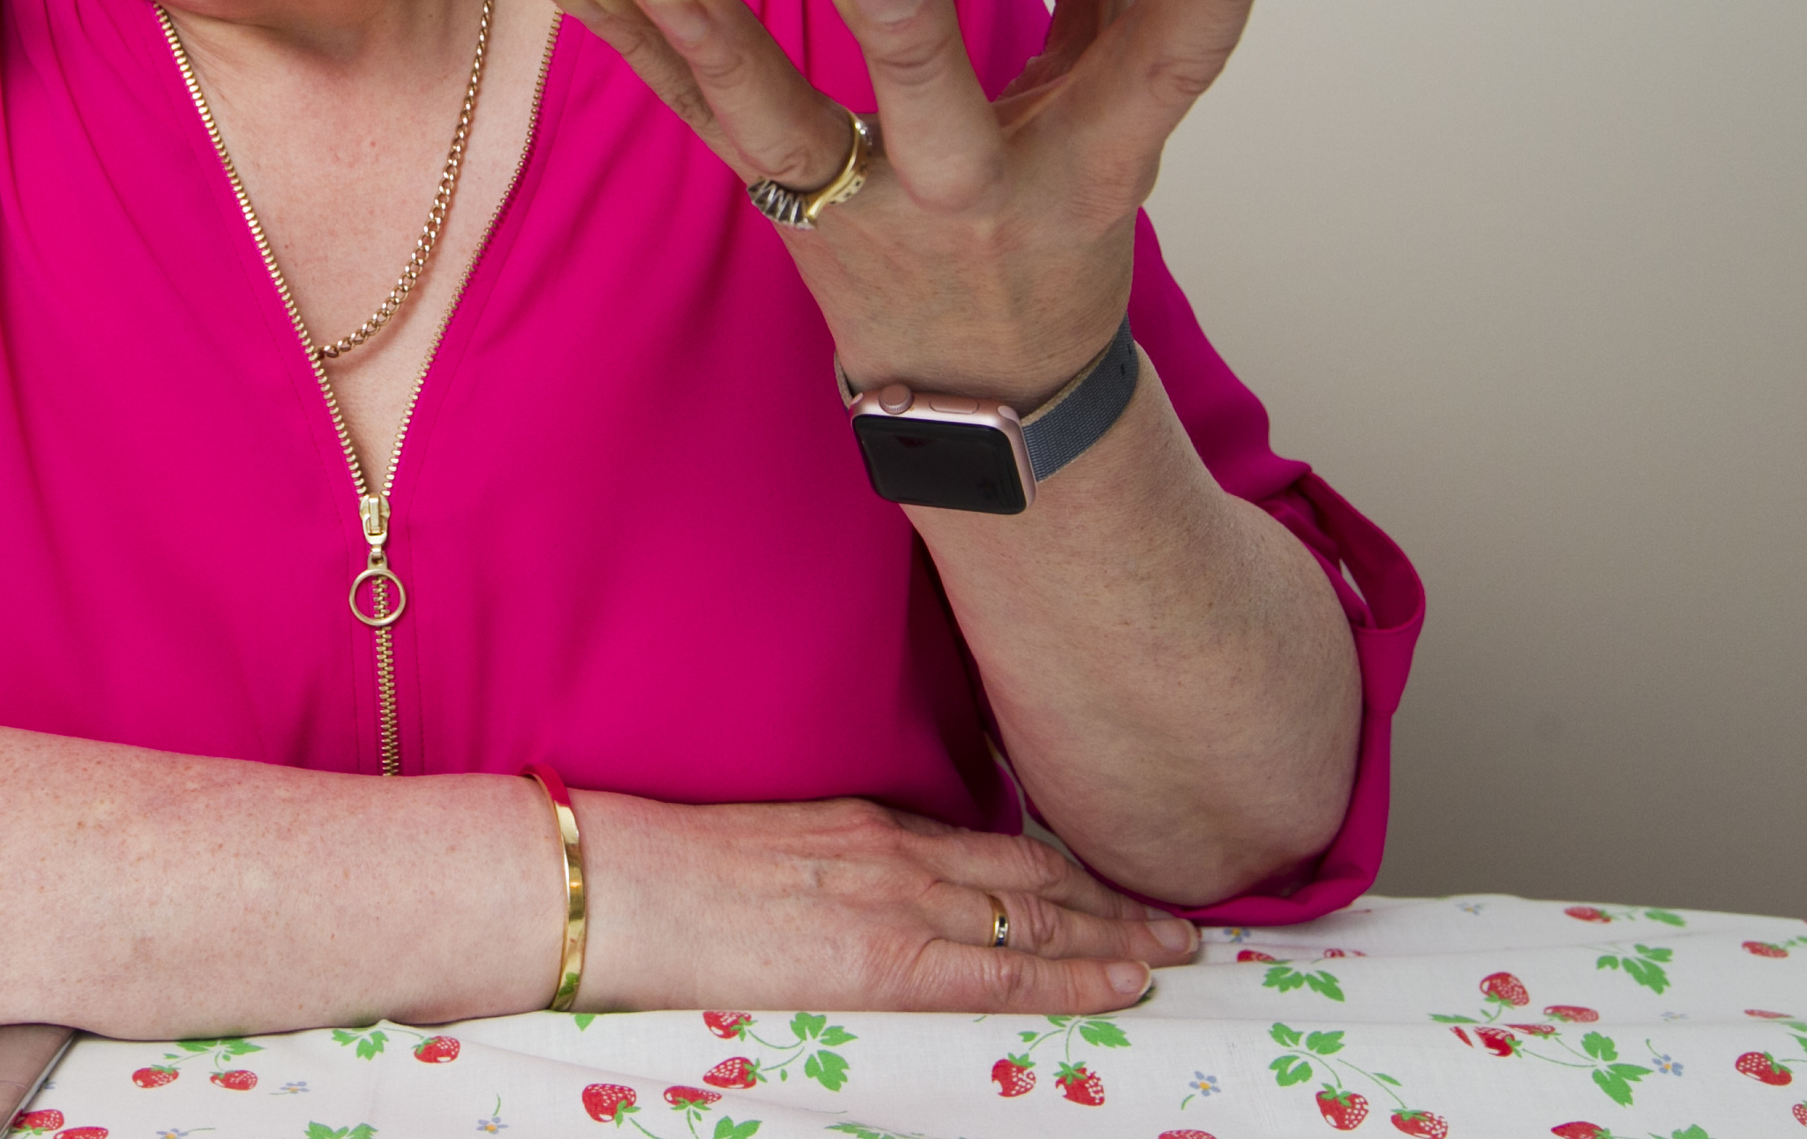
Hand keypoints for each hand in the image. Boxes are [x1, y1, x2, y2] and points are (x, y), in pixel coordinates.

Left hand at [546, 0, 1315, 403]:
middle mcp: (974, 193)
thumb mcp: (1114, 126)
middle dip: (909, 41)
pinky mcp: (780, 205)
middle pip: (943, 117)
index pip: (1170, 64)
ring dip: (717, 48)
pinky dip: (637, 53)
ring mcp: (864, 210)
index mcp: (1085, 165)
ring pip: (782, 132)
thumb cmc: (1050, 237)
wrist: (984, 398)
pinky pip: (696, 122)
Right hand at [574, 791, 1197, 1012]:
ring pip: (1040, 920)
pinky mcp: (888, 959)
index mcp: (870, 824)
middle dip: (1113, 898)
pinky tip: (1124, 981)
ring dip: (1118, 935)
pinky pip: (1004, 972)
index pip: (992, 847)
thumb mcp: (774, 845)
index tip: (1110, 884)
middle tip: (1180, 918)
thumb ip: (838, 863)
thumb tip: (866, 895)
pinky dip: (1074, 975)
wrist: (625, 883)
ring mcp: (899, 903)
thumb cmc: (673, 874)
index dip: (1063, 869)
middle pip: (1034, 877)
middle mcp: (901, 854)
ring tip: (1178, 951)